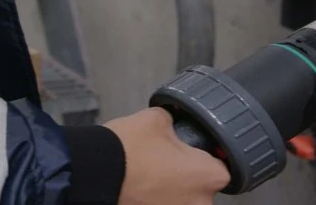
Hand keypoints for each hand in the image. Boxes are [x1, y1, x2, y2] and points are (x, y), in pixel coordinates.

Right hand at [105, 108, 229, 204]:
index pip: (222, 168)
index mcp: (208, 176)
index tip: (193, 152)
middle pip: (202, 189)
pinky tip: (140, 188)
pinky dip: (154, 199)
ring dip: (171, 191)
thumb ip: (174, 123)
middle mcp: (200, 204)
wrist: (93, 174)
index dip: (207, 157)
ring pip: (181, 200)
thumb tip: (173, 124)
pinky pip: (162, 204)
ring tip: (148, 175)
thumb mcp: (156, 119)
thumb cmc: (128, 149)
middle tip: (166, 161)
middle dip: (187, 177)